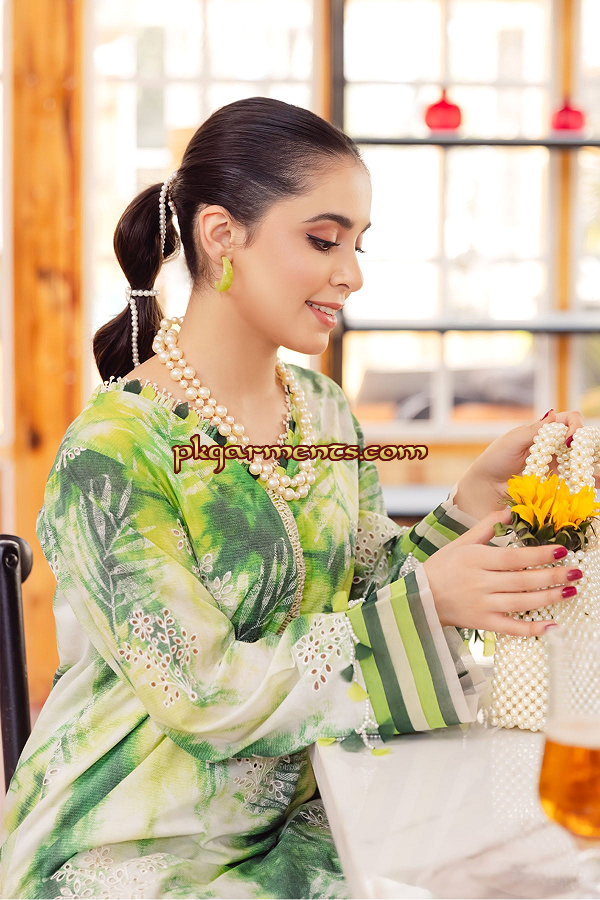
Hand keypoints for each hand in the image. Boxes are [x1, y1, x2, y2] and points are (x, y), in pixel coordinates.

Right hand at [423, 508, 582, 635]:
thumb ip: (486, 527)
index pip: (514, 557)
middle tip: (576, 571)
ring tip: (571, 591)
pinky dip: (532, 629)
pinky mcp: (482, 623)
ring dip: (549, 598)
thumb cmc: (441, 567)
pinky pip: (511, 628)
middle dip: (552, 576)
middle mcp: (480, 583)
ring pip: (522, 603)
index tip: (561, 549)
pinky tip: (552, 626)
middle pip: (522, 580)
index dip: (539, 554)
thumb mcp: (460, 543)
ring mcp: (482, 605)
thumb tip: (510, 513)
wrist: (418, 598)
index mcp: (476, 560)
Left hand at [455, 408, 583, 519]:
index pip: (569, 419)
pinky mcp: (554, 481)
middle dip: (589, 445)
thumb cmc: (495, 459)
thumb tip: (554, 415)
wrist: (486, 485)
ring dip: (591, 463)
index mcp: (543, 430)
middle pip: (579, 439)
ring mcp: (555, 463)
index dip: (575, 425)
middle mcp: (552, 444)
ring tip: (596, 475)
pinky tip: (595, 484)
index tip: (572, 438)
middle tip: (590, 455)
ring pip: (580, 459)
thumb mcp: (512, 441)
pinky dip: (585, 480)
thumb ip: (534, 431)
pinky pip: (574, 478)